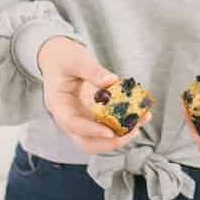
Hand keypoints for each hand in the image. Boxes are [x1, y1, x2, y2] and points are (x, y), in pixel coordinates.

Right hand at [37, 36, 150, 153]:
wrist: (57, 57)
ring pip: (99, 137)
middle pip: (86, 141)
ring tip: (141, 122)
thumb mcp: (76, 59)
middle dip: (110, 141)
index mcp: (59, 105)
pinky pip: (108, 123)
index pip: (73, 124)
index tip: (110, 132)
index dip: (91, 130)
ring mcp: (82, 117)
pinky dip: (124, 121)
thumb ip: (92, 70)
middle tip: (132, 131)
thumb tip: (112, 81)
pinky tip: (140, 113)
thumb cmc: (63, 57)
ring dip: (121, 134)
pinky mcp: (93, 114)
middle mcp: (70, 117)